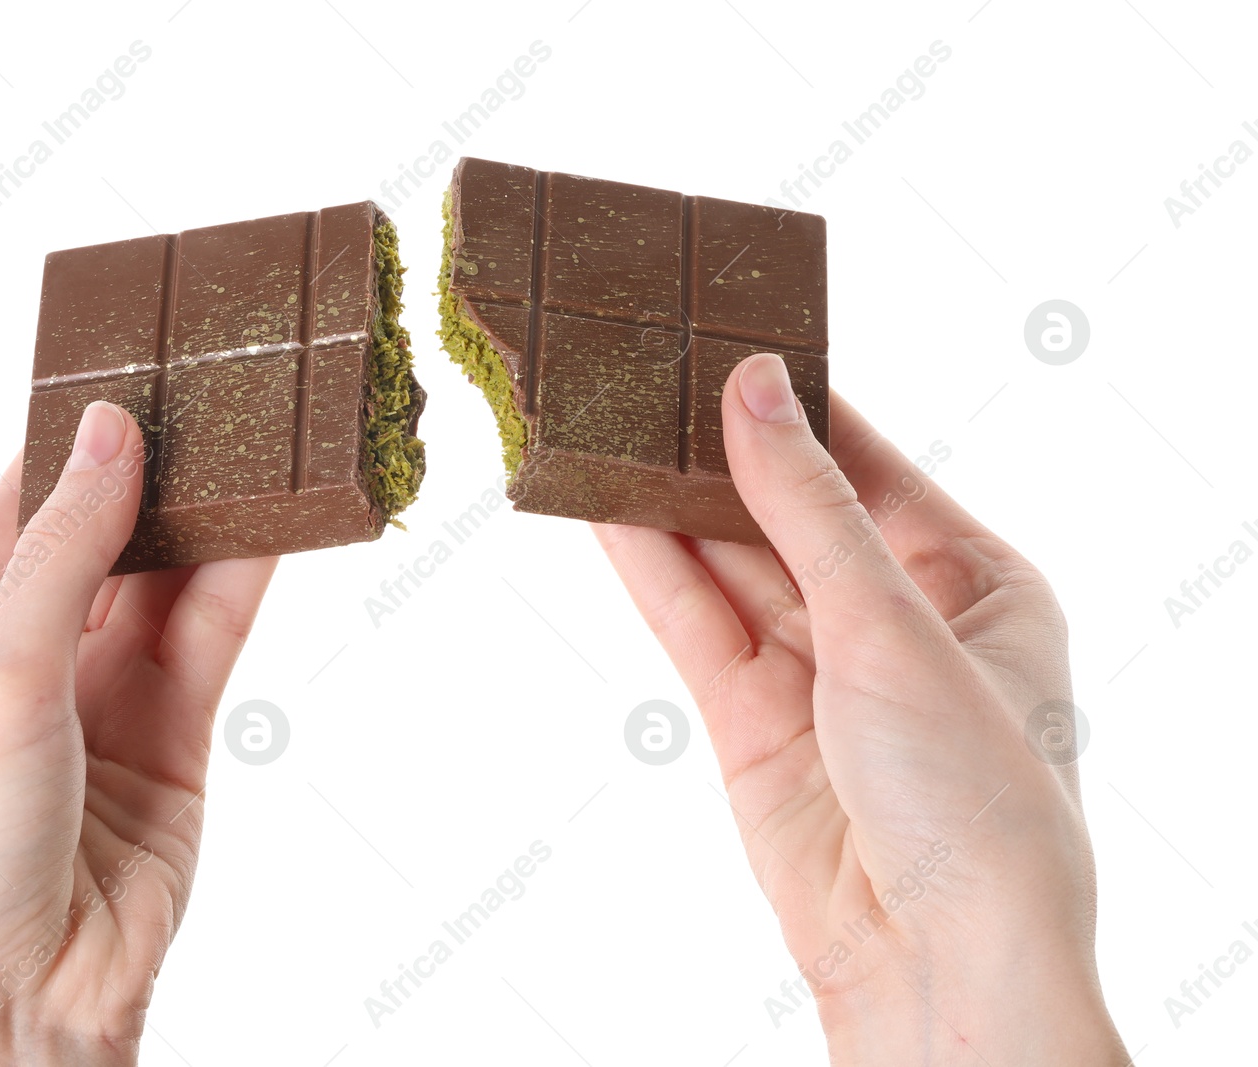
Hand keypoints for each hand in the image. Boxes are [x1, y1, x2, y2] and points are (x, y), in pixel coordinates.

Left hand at [0, 402, 276, 1064]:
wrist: (18, 1007)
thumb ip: (68, 552)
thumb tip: (110, 434)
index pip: (15, 509)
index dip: (75, 443)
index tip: (135, 371)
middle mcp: (19, 658)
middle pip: (101, 536)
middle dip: (154, 472)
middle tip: (215, 389)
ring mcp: (100, 696)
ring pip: (167, 580)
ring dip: (209, 518)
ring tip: (260, 436)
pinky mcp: (172, 735)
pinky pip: (212, 635)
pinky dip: (246, 578)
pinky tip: (278, 521)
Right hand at [596, 354, 1127, 1064]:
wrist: (937, 964)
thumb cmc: (974, 796)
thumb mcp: (892, 624)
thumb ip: (806, 505)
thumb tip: (754, 387)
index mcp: (975, 581)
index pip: (868, 465)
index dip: (797, 403)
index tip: (725, 338)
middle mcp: (896, 619)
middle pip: (788, 510)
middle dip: (718, 451)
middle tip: (643, 372)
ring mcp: (818, 672)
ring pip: (730, 565)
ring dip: (671, 503)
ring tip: (604, 425)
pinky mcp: (752, 722)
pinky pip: (696, 625)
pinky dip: (650, 570)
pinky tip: (604, 511)